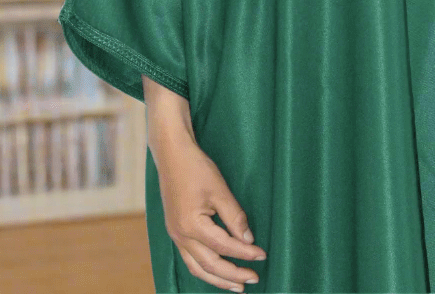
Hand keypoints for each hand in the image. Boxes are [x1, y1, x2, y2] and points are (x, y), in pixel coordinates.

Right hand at [153, 131, 266, 291]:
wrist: (172, 154)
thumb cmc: (196, 168)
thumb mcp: (219, 190)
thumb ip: (234, 217)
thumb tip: (248, 240)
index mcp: (192, 225)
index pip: (225, 247)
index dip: (245, 253)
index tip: (262, 255)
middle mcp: (180, 235)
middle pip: (210, 265)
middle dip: (233, 275)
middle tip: (254, 279)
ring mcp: (175, 235)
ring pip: (197, 267)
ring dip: (217, 279)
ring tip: (237, 286)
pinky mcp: (174, 230)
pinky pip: (189, 259)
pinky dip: (204, 269)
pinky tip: (215, 271)